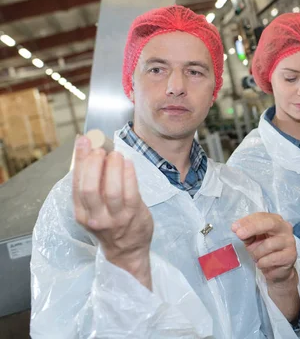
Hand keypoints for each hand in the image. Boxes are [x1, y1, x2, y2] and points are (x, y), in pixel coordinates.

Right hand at [72, 136, 153, 288]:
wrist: (128, 250)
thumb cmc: (111, 223)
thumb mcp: (94, 207)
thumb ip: (91, 182)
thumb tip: (90, 149)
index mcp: (81, 212)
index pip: (76, 183)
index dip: (80, 159)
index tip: (84, 140)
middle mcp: (95, 216)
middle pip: (89, 188)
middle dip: (93, 164)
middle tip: (101, 149)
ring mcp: (115, 218)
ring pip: (111, 190)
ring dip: (113, 167)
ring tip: (116, 155)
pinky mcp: (133, 215)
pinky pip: (130, 192)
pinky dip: (128, 175)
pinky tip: (128, 163)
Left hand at [232, 213, 297, 283]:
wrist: (277, 270)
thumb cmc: (263, 251)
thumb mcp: (252, 240)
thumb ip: (247, 233)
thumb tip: (236, 228)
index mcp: (275, 220)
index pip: (261, 216)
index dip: (248, 221)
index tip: (234, 227)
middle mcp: (285, 228)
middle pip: (270, 223)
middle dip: (253, 228)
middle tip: (239, 234)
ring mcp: (290, 241)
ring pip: (268, 245)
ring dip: (256, 253)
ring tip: (256, 257)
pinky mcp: (291, 255)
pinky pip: (271, 259)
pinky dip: (262, 263)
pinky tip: (263, 264)